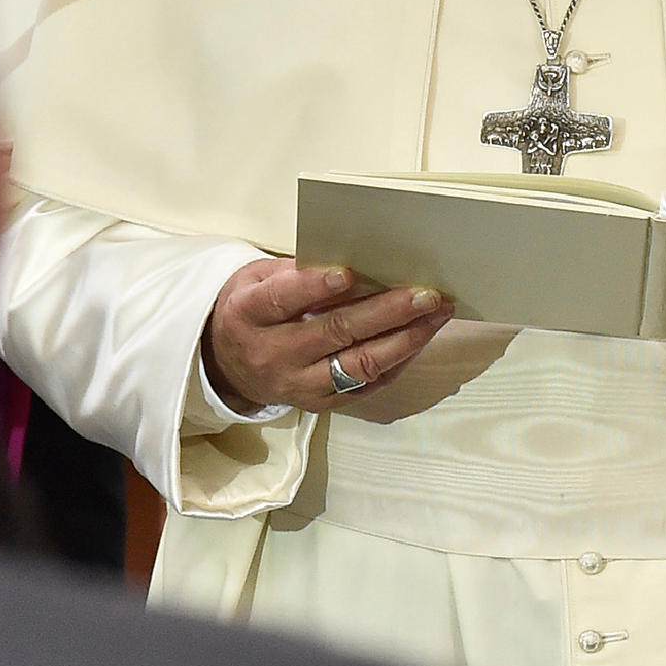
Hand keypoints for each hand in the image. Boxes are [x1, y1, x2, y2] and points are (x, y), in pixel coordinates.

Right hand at [203, 259, 450, 416]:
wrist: (228, 366)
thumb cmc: (252, 310)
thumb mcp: (257, 280)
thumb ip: (297, 271)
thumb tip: (356, 261)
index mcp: (249, 314)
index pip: (282, 300)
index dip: (314, 286)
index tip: (348, 273)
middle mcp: (273, 354)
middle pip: (335, 332)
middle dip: (387, 312)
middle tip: (425, 294)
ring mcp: (299, 385)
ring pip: (359, 364)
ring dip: (406, 339)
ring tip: (437, 314)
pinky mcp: (321, 404)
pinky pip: (367, 384)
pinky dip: (399, 359)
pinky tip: (421, 336)